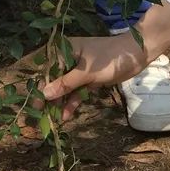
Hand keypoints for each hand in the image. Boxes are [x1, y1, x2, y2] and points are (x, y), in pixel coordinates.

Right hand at [42, 0, 169, 119]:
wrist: (136, 55)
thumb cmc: (110, 57)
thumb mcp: (86, 72)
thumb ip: (65, 84)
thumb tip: (44, 94)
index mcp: (64, 49)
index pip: (46, 69)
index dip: (39, 87)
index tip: (32, 104)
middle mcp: (69, 58)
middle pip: (54, 80)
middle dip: (48, 98)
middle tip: (40, 117)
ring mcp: (78, 70)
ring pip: (64, 88)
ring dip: (59, 103)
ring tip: (52, 121)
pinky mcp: (88, 79)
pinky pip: (76, 92)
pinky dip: (72, 103)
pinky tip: (66, 117)